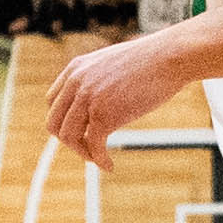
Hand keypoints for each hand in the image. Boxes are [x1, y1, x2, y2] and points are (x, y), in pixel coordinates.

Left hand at [46, 31, 185, 166]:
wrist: (169, 57)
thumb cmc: (150, 62)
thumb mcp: (112, 65)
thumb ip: (97, 81)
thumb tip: (95, 105)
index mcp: (75, 69)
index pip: (52, 102)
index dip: (64, 121)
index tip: (80, 131)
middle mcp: (76, 82)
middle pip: (54, 122)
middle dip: (69, 140)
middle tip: (88, 149)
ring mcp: (88, 98)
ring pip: (69, 137)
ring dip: (83, 152)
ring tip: (98, 158)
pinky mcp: (104, 114)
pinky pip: (93, 146)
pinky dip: (99, 160)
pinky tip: (109, 165)